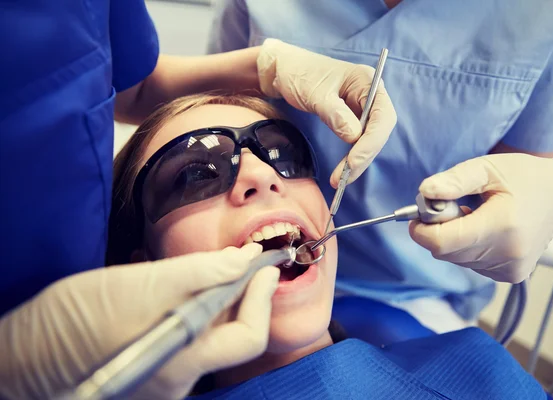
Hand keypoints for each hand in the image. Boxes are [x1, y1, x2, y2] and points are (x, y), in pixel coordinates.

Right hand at [0, 243, 279, 399]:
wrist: (24, 355)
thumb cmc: (75, 319)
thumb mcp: (141, 285)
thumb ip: (198, 273)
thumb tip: (241, 261)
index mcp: (181, 363)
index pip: (247, 335)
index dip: (261, 295)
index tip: (265, 263)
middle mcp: (180, 381)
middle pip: (234, 337)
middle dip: (246, 297)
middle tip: (247, 264)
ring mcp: (166, 379)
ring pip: (212, 336)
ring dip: (222, 301)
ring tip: (215, 271)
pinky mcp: (153, 370)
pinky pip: (191, 339)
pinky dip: (199, 311)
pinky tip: (185, 291)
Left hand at [257, 38, 396, 186]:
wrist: (285, 70)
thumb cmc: (299, 74)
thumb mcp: (315, 93)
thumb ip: (335, 114)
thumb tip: (354, 137)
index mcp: (367, 81)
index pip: (382, 116)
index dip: (371, 142)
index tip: (354, 161)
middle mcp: (370, 95)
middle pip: (378, 132)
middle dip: (363, 156)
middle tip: (344, 178)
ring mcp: (362, 108)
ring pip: (369, 141)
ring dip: (358, 162)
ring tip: (340, 180)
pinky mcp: (352, 119)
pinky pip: (358, 142)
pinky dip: (351, 158)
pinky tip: (342, 171)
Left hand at [409, 154, 552, 282]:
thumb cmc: (523, 176)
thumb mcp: (486, 168)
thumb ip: (454, 180)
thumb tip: (425, 192)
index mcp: (502, 227)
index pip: (441, 242)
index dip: (421, 229)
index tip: (419, 213)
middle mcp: (507, 255)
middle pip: (445, 251)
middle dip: (439, 228)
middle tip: (455, 205)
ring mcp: (511, 269)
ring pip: (456, 259)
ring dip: (454, 238)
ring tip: (475, 215)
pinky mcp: (511, 275)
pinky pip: (470, 264)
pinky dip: (468, 247)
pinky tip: (485, 229)